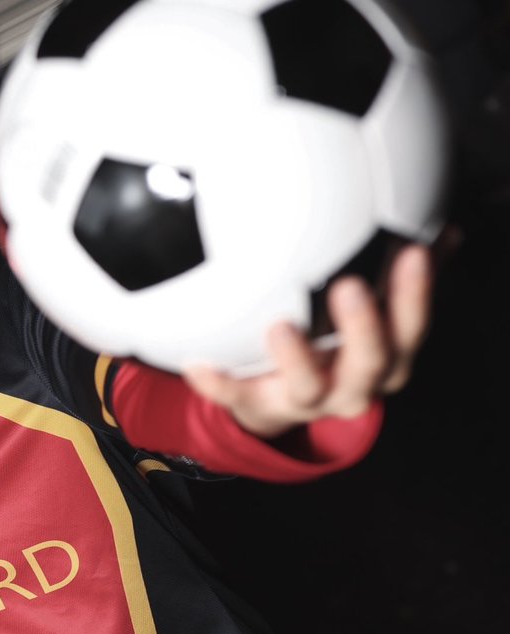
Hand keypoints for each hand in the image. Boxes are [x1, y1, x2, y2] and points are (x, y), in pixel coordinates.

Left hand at [182, 240, 434, 438]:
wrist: (282, 401)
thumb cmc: (334, 346)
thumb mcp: (373, 316)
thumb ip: (398, 274)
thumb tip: (437, 227)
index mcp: (386, 357)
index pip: (411, 326)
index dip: (416, 293)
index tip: (414, 251)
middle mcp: (354, 384)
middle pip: (371, 362)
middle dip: (365, 328)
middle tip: (351, 288)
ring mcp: (308, 401)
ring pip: (308, 386)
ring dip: (298, 358)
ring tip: (280, 326)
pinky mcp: (262, 406)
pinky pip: (236, 397)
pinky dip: (217, 383)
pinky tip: (196, 363)